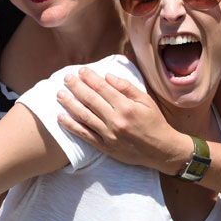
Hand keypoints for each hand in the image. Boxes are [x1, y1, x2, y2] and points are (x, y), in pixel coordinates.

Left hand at [56, 68, 188, 174]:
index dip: (90, 78)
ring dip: (69, 104)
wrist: (160, 150)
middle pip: (90, 100)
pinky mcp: (105, 147)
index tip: (81, 70)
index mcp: (126, 107)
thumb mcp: (146, 101)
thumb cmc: (154, 122)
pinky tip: (61, 117)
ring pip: (84, 116)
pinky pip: (84, 135)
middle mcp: (115, 120)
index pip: (102, 88)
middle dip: (76, 87)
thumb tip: (108, 76)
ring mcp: (109, 135)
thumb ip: (127, 88)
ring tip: (60, 94)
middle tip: (66, 78)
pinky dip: (71, 126)